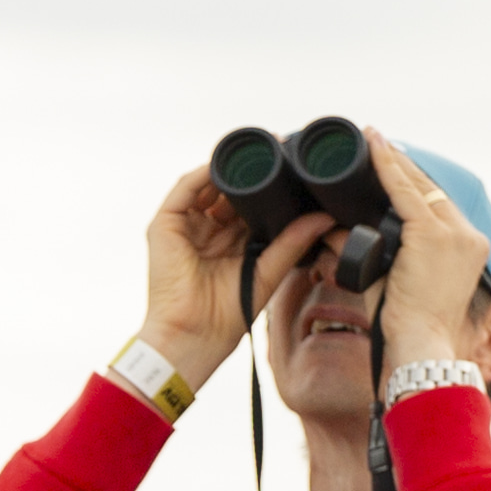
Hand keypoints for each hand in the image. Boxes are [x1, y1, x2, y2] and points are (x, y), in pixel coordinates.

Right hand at [141, 161, 330, 385]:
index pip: (249, 207)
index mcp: (229, 243)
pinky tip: (226, 165)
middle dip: (251, 175)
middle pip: (229, 192)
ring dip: (230, 170)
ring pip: (208, 185)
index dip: (269, 189)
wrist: (193, 334)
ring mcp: (185, 225)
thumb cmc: (228, 314)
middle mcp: (206, 230)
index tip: (294, 172)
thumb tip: (325, 218)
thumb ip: (292, 242)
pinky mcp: (165, 224)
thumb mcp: (267, 270)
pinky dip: (205, 173)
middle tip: (279, 155)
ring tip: (255, 157)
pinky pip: (186, 188)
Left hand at [364, 127, 488, 369]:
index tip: (391, 161)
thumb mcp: (389, 281)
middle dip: (401, 165)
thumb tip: (332, 231)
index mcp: (466, 248)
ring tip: (372, 138)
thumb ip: (365, 254)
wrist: (420, 344)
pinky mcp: (433, 235)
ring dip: (393, 160)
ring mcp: (454, 234)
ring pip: (419, 185)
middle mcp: (467, 236)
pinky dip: (387, 167)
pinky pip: (405, 191)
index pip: (436, 205)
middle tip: (375, 141)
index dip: (412, 181)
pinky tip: (373, 147)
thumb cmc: (406, 324)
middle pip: (430, 189)